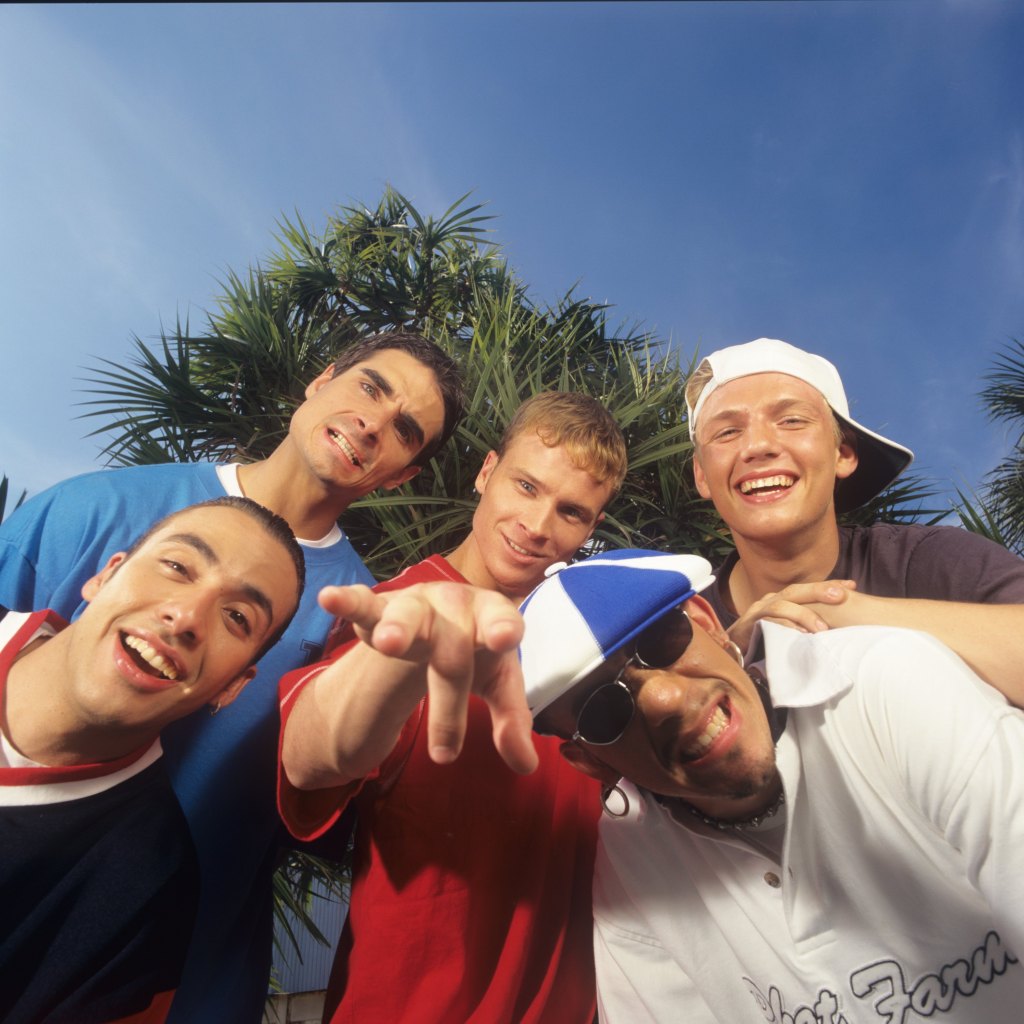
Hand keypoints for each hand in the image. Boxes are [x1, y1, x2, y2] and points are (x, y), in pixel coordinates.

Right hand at [317, 582, 537, 774]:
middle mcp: (453, 604)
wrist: (435, 623)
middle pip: (451, 648)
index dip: (502, 627)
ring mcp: (415, 606)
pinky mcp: (380, 611)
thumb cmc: (473, 651)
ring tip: (389, 643)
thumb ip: (511, 719)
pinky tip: (329, 598)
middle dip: (449, 693)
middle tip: (444, 752)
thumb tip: (526, 765)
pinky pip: (363, 606)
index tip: (505, 637)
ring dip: (399, 628)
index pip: (500, 619)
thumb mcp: (495, 684)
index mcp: (489, 616)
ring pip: (408, 616)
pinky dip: (348, 602)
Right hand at [728, 579, 856, 651]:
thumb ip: (807, 627)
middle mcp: (770, 601)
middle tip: (840, 595)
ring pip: (782, 605)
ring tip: (822, 628)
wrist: (731, 652)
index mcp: (782, 600)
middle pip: (795, 591)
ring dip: (803, 615)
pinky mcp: (748, 625)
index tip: (852, 585)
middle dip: (818, 590)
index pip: (808, 589)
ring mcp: (758, 611)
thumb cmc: (764, 642)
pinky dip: (785, 627)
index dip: (829, 584)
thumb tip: (836, 630)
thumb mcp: (790, 632)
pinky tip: (800, 636)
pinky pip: (768, 622)